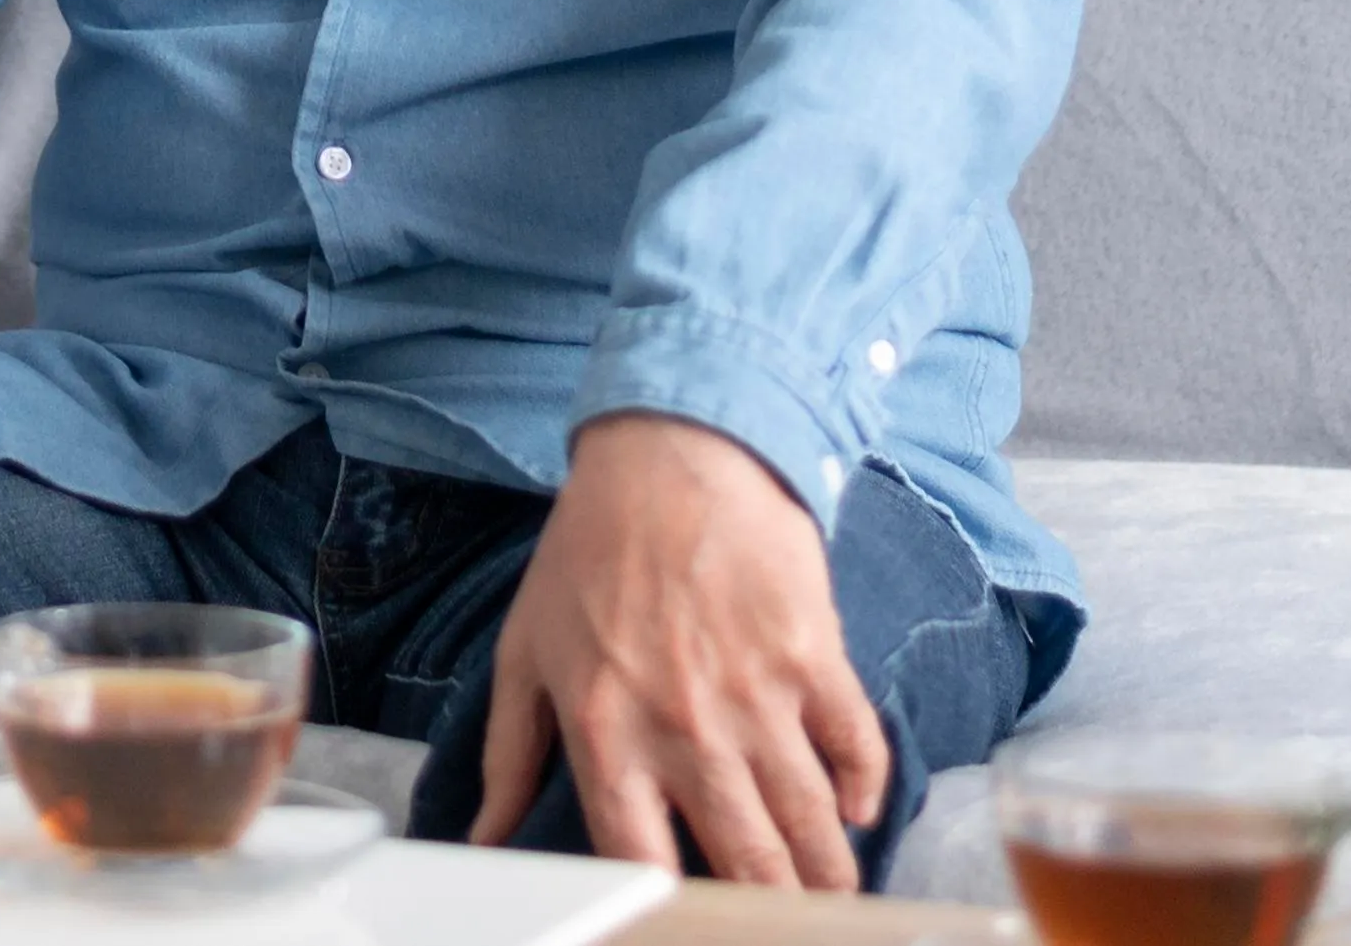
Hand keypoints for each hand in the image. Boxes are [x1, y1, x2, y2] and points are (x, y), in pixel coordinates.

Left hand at [470, 414, 887, 889]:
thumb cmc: (588, 551)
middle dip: (772, 907)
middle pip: (745, 861)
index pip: (640, 862)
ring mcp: (756, 695)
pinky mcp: (812, 654)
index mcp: (606, 735)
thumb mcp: (525, 650)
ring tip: (832, 896)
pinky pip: (857, 746)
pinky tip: (856, 811)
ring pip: (809, 823)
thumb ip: (507, 756)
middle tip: (784, 918)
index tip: (689, 916)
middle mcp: (684, 730)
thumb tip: (484, 839)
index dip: (669, 904)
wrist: (669, 451)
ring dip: (828, 873)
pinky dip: (865, 789)